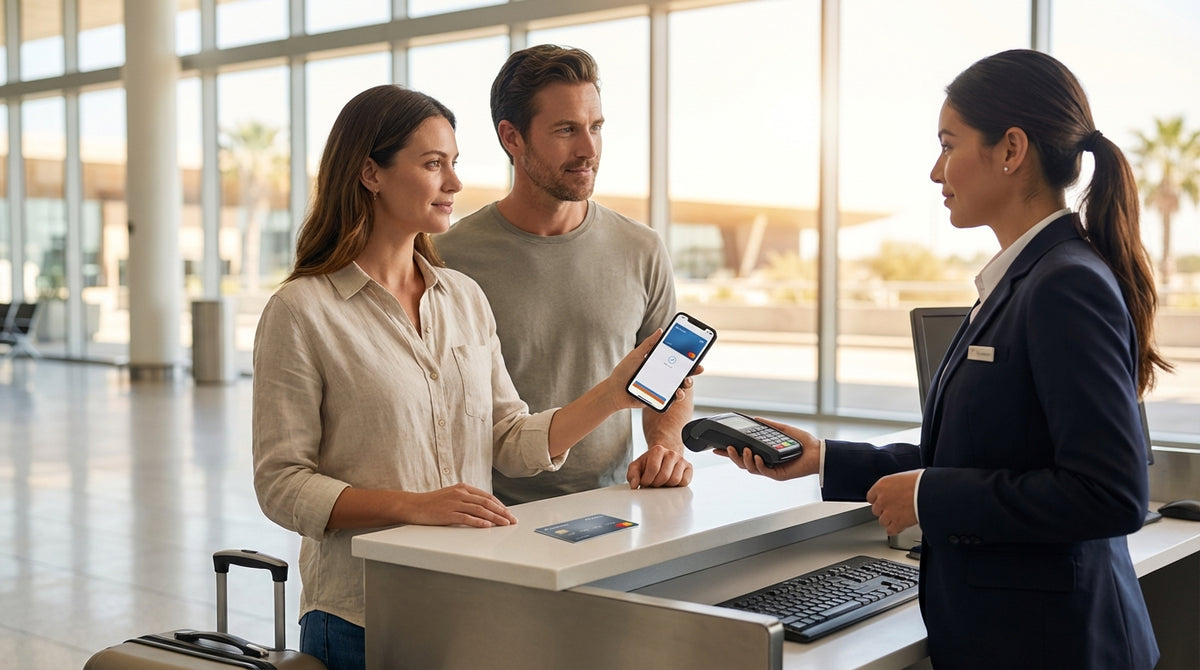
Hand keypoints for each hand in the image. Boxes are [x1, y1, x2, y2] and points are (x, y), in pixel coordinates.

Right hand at [403, 483, 517, 527]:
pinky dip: (479, 522)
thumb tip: (484, 509)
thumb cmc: (432, 503)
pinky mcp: (448, 514)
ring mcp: (454, 503)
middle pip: (487, 503)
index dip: (500, 505)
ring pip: (480, 510)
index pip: (487, 496)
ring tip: (504, 524)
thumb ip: (467, 500)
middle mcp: (460, 494)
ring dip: (495, 518)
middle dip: (502, 512)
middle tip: (512, 520)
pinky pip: (467, 518)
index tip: (508, 513)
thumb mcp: (452, 496)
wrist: (413, 505)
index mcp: (463, 488)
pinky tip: (487, 526)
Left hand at [601, 331, 705, 412]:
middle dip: (694, 371)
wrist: (614, 391)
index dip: (689, 357)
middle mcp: (664, 376)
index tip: (697, 353)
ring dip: (688, 384)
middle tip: (698, 368)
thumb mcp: (636, 355)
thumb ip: (648, 344)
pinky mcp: (660, 399)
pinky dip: (678, 396)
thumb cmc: (624, 372)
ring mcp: (663, 388)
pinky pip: (672, 399)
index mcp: (660, 364)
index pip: (678, 359)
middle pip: (683, 373)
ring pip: (681, 387)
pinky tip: (677, 392)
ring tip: (686, 381)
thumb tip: (660, 330)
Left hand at [628, 444, 693, 488]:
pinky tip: (670, 482)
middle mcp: (672, 453)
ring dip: (666, 485)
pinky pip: (684, 482)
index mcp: (658, 450)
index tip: (644, 482)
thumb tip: (634, 485)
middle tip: (653, 483)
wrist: (663, 458)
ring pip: (675, 480)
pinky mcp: (689, 468)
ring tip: (661, 482)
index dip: (647, 480)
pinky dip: (676, 485)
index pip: (653, 469)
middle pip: (664, 476)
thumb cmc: (649, 464)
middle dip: (656, 484)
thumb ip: (632, 474)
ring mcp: (682, 460)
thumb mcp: (637, 466)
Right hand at [713, 417, 819, 481]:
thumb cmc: (802, 442)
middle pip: (742, 463)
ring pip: (750, 468)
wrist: (817, 452)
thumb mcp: (782, 430)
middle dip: (732, 456)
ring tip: (744, 450)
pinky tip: (757, 457)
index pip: (742, 452)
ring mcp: (770, 469)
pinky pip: (764, 471)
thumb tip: (755, 418)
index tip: (716, 448)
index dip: (729, 452)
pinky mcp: (778, 475)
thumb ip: (768, 425)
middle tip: (728, 448)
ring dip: (744, 459)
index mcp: (763, 452)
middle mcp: (764, 462)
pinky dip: (758, 464)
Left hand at [866, 470, 920, 535]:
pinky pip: (890, 530)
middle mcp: (882, 499)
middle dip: (885, 510)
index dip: (878, 500)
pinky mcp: (898, 523)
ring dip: (890, 520)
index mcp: (882, 485)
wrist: (931, 491)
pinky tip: (900, 526)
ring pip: (882, 521)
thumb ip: (895, 485)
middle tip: (894, 509)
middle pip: (876, 510)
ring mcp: (889, 512)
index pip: (871, 497)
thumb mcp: (903, 477)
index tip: (883, 502)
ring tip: (899, 517)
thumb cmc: (922, 481)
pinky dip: (896, 529)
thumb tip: (897, 489)